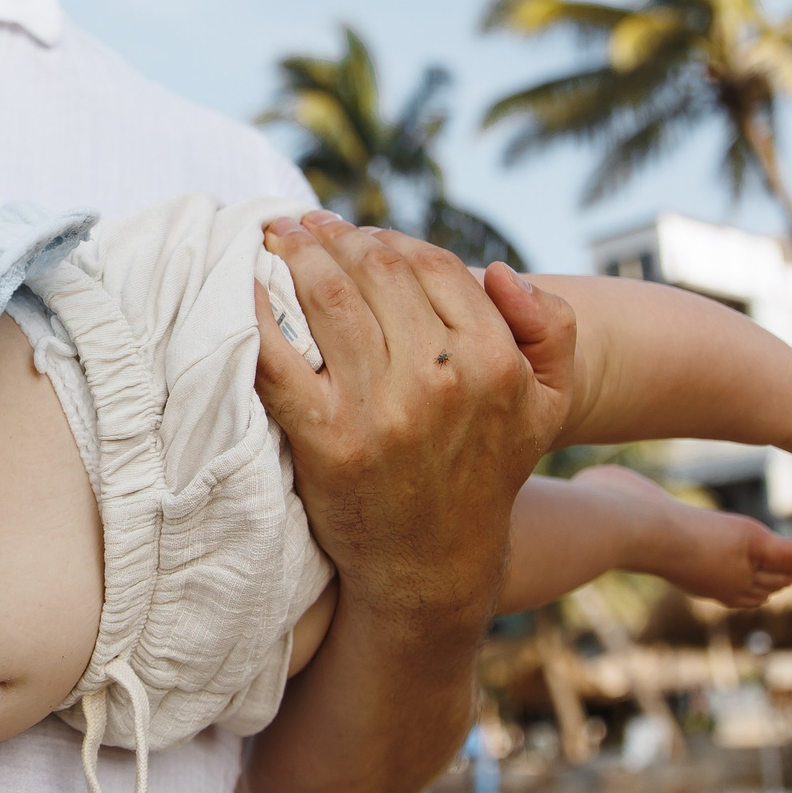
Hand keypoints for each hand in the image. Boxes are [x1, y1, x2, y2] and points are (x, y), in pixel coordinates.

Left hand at [254, 211, 569, 629]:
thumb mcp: (548, 408)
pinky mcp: (326, 442)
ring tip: (275, 239)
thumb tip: (500, 271)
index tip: (355, 231)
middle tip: (304, 224)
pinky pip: (279, 357)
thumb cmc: (481, 474)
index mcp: (494, 364)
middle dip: (334, 236)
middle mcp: (441, 382)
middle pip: (376, 273)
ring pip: (328, 299)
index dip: (387, 238)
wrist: (431, 568)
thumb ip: (551, 332)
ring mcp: (381, 412)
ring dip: (295, 256)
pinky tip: (241, 285)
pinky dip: (254, 313)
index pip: (432, 267)